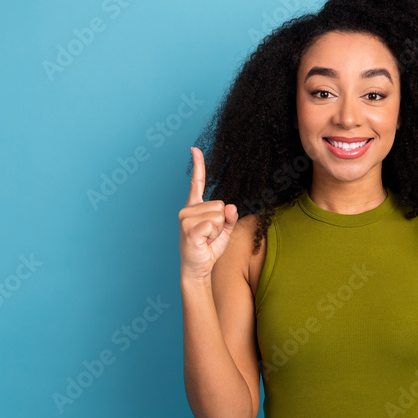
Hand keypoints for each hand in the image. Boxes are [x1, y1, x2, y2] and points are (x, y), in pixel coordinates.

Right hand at [178, 147, 238, 281]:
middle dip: (222, 222)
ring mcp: (186, 218)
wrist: (199, 269)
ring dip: (218, 230)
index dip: (198, 165)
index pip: (197, 182)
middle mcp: (187, 209)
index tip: (195, 148)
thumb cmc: (209, 248)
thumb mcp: (225, 231)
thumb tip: (231, 207)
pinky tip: (204, 242)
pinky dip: (214, 235)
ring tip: (207, 239)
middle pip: (220, 204)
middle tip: (210, 235)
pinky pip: (214, 224)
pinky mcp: (189, 228)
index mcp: (195, 207)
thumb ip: (230, 217)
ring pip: (219, 215)